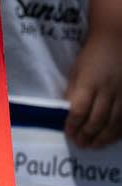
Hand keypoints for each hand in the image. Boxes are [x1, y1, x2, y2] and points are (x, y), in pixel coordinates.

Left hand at [65, 29, 121, 147]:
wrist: (118, 40)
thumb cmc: (92, 55)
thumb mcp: (77, 71)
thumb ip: (73, 91)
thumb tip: (68, 112)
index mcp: (89, 83)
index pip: (79, 110)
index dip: (73, 125)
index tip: (68, 133)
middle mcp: (107, 90)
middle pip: (97, 119)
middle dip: (87, 135)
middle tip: (80, 144)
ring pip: (114, 122)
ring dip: (103, 137)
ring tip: (94, 145)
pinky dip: (119, 130)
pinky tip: (112, 138)